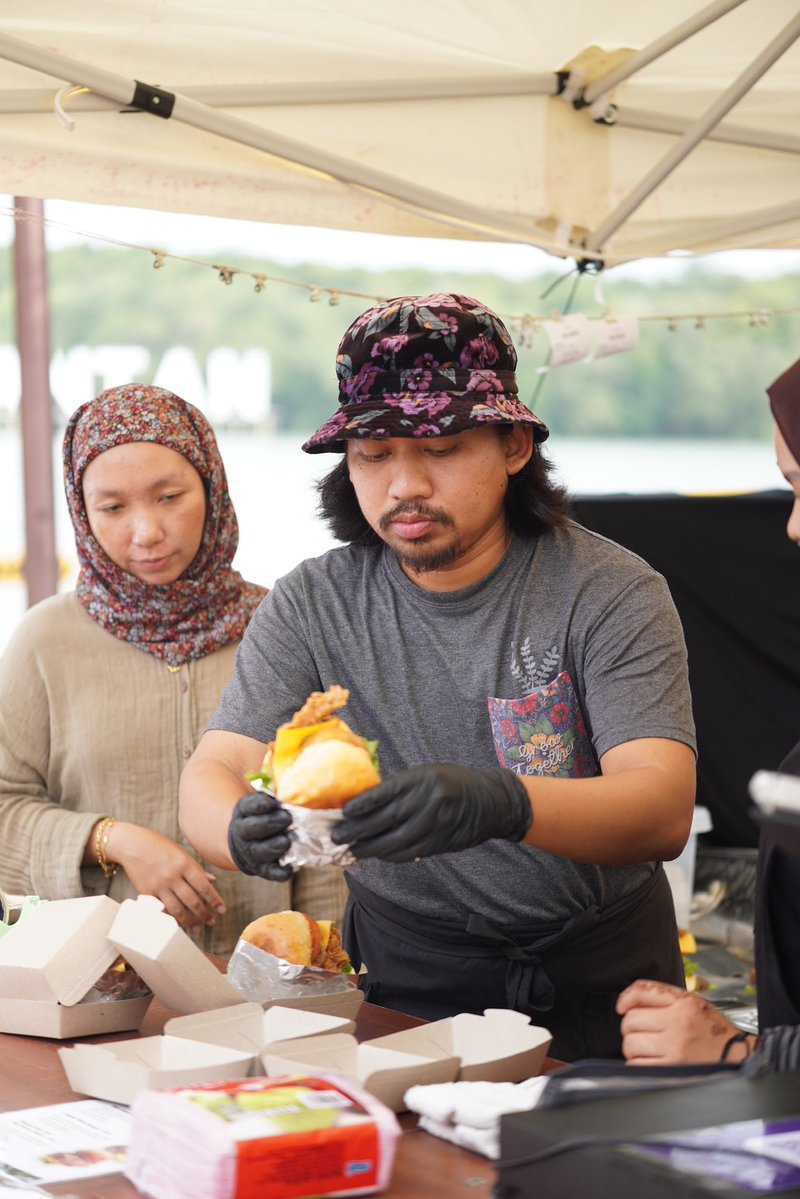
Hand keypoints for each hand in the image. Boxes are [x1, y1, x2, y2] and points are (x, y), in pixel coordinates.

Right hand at [105, 823, 225, 931]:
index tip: (222, 910)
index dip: (214, 900)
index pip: (203, 887)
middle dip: (204, 914)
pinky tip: (178, 924)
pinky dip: (171, 918)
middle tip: (212, 922)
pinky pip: (161, 910)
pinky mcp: (146, 893)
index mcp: (184, 864)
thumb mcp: (181, 852)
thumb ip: (196, 868)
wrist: (132, 845)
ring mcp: (159, 886)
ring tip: (198, 928)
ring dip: (189, 921)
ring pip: (177, 909)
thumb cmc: (158, 846)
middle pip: (192, 901)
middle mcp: (172, 876)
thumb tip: (212, 881)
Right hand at [227, 791, 292, 880]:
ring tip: (286, 841)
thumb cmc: (261, 817)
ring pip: (259, 851)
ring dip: (274, 847)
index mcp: (243, 812)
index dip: (259, 805)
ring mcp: (251, 852)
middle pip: (251, 829)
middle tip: (287, 818)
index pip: (248, 806)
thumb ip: (272, 799)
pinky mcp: (261, 868)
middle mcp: (243, 833)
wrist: (245, 843)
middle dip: (269, 823)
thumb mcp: (261, 803)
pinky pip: (269, 872)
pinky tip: (289, 869)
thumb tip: (290, 793)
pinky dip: (279, 873)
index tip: (271, 803)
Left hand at [330, 763, 531, 861]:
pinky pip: (412, 852)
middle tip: (338, 836)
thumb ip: (401, 788)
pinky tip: (378, 855)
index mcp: (424, 778)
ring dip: (372, 847)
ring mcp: (439, 823)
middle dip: (360, 829)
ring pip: (398, 840)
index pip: (388, 791)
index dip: (364, 803)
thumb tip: (365, 804)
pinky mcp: (443, 842)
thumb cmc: (452, 783)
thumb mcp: (428, 775)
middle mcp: (431, 800)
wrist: (491, 801)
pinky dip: (392, 856)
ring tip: (353, 849)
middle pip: (389, 818)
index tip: (344, 811)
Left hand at [616, 979, 747, 1064]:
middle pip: (631, 1021)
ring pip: (631, 1044)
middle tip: (641, 1033)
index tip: (621, 1007)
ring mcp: (674, 1048)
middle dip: (630, 1028)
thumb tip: (627, 1003)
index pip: (642, 991)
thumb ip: (664, 998)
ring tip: (647, 1049)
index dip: (625, 999)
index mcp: (683, 1002)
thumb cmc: (714, 1032)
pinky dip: (638, 1065)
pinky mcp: (671, 1070)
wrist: (738, 1058)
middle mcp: (678, 1023)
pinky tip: (650, 1062)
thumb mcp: (694, 1004)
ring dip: (633, 1048)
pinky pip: (637, 1066)